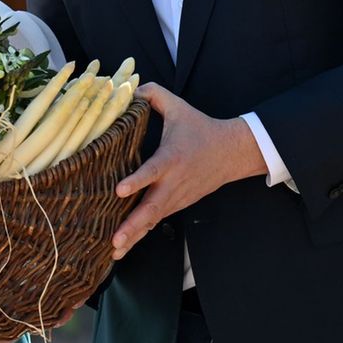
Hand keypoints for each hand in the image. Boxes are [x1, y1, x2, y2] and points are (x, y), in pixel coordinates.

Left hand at [112, 84, 267, 259]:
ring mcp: (176, 198)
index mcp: (171, 158)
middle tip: (114, 240)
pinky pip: (154, 222)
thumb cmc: (200, 128)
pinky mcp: (175, 206)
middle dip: (132, 226)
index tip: (119, 191)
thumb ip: (153, 94)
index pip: (153, 171)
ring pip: (152, 221)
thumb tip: (127, 89)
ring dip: (133, 237)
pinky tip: (120, 249)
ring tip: (112, 253)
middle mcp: (173, 183)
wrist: (231, 153)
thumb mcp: (179, 106)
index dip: (137, 181)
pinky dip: (139, 235)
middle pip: (151, 208)